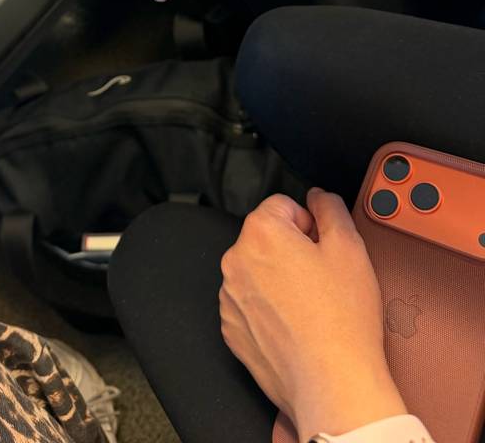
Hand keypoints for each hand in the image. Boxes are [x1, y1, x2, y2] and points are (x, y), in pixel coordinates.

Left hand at [220, 189, 406, 441]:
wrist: (331, 382)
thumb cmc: (341, 317)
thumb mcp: (349, 247)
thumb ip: (330, 208)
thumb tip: (318, 196)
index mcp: (261, 232)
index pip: (282, 205)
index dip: (309, 223)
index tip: (322, 247)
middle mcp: (235, 260)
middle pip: (266, 237)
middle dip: (292, 249)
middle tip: (321, 278)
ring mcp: (229, 296)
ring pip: (257, 270)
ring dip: (278, 278)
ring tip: (309, 305)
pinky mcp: (231, 328)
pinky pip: (249, 303)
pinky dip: (268, 308)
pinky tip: (294, 324)